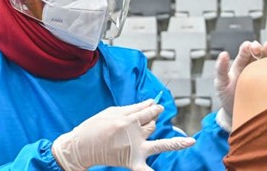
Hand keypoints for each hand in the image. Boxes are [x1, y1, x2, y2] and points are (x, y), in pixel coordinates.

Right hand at [52, 100, 194, 170]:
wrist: (80, 147)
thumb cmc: (94, 127)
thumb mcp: (112, 112)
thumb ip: (134, 108)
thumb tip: (151, 102)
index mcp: (128, 119)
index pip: (148, 112)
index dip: (155, 109)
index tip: (158, 107)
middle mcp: (133, 133)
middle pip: (152, 125)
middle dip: (155, 121)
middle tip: (153, 118)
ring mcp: (134, 148)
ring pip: (158, 144)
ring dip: (172, 143)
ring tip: (186, 143)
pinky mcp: (131, 161)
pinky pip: (143, 169)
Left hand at [214, 41, 266, 129]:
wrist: (237, 112)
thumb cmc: (227, 95)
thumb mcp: (221, 83)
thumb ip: (220, 69)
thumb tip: (224, 53)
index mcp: (240, 64)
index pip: (245, 52)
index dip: (246, 47)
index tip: (247, 46)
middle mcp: (252, 65)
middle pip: (258, 53)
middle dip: (259, 48)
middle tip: (258, 48)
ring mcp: (263, 73)